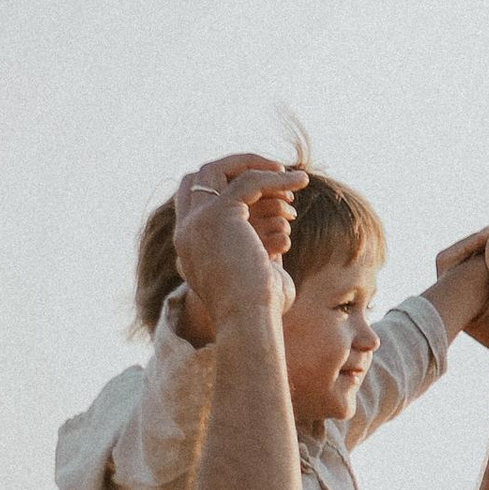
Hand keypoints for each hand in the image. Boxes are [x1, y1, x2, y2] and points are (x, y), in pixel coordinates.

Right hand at [173, 160, 300, 328]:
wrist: (247, 322)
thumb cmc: (259, 311)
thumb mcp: (256, 275)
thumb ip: (258, 249)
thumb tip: (282, 234)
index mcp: (190, 247)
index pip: (194, 199)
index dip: (224, 185)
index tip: (262, 191)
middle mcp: (187, 230)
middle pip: (200, 177)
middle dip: (236, 168)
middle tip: (273, 172)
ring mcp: (198, 221)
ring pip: (219, 170)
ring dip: (256, 167)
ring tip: (291, 178)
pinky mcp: (219, 215)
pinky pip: (247, 181)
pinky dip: (275, 178)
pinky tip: (301, 181)